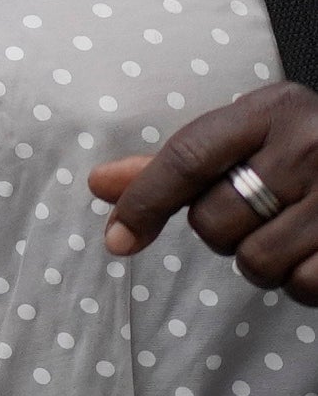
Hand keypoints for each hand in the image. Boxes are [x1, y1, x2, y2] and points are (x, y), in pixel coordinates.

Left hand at [93, 82, 317, 303]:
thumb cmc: (308, 150)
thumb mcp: (250, 137)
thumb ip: (177, 163)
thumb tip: (99, 184)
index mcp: (273, 109)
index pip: (185, 158)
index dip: (144, 202)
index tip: (117, 239)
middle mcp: (311, 145)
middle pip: (215, 222)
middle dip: (221, 232)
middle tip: (256, 213)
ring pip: (256, 262)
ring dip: (262, 261)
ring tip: (289, 232)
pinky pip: (304, 286)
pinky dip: (302, 282)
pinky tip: (315, 253)